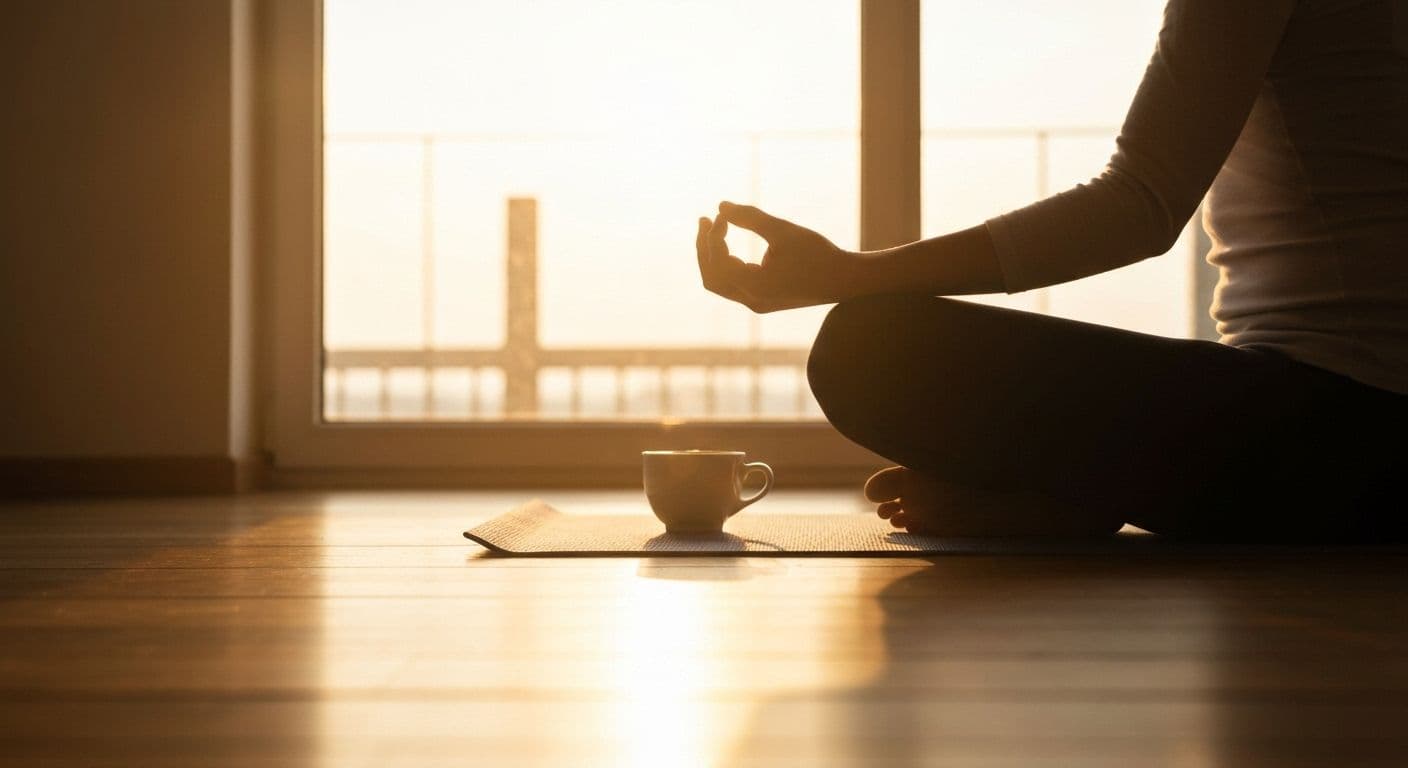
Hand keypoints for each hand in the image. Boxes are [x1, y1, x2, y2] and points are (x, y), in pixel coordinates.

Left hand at [695, 201, 859, 312]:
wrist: (846, 279)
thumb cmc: (818, 253)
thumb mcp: (783, 230)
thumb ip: (750, 217)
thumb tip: (720, 205)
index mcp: (755, 287)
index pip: (718, 261)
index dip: (713, 235)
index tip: (723, 214)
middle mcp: (752, 301)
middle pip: (711, 277)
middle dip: (704, 248)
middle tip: (705, 220)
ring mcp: (757, 305)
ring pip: (720, 284)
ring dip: (713, 258)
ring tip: (713, 231)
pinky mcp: (763, 302)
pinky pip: (733, 286)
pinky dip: (726, 266)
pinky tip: (729, 247)